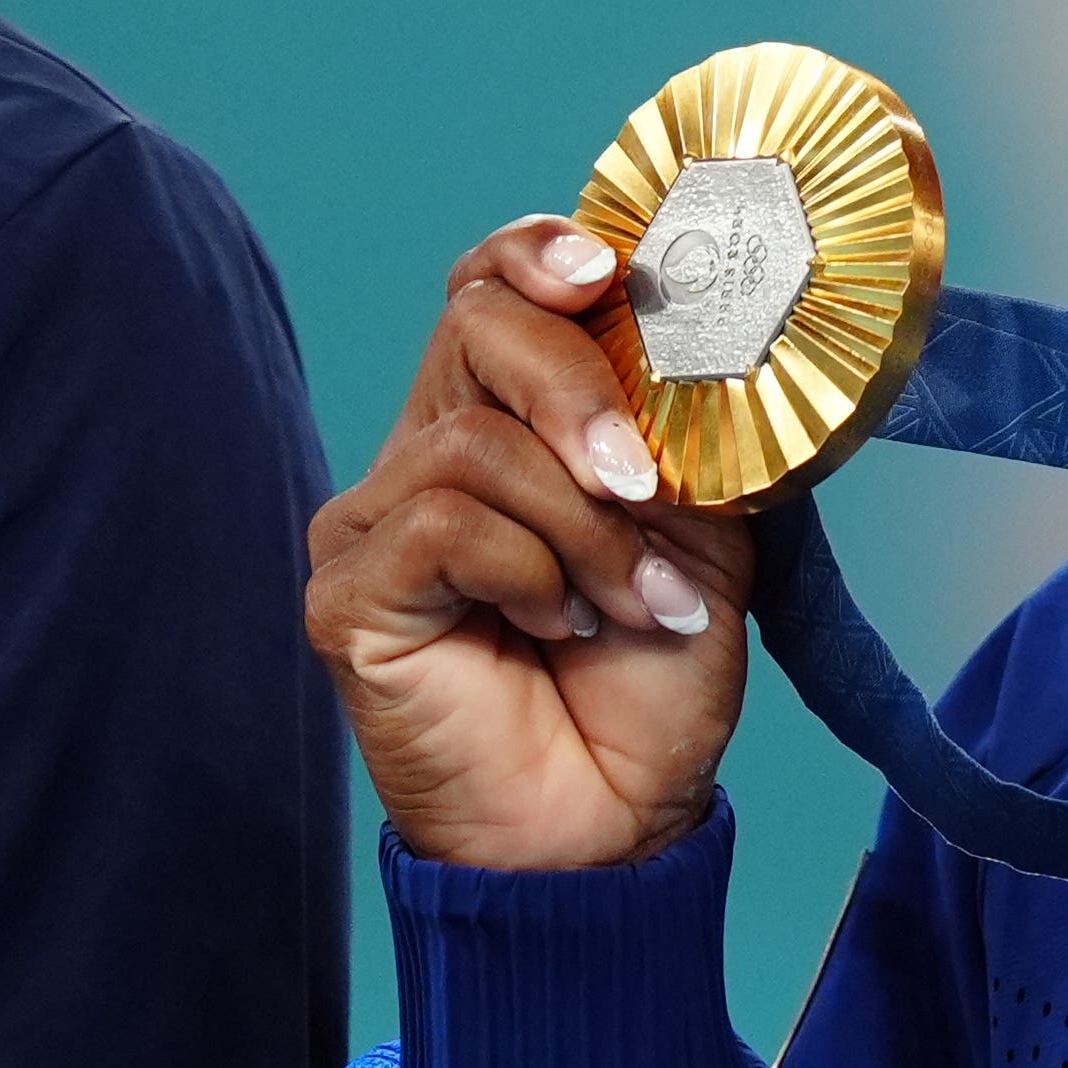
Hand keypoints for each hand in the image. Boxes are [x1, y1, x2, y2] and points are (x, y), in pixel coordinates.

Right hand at [307, 216, 751, 869]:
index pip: (491, 288)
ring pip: (475, 443)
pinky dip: (531, 571)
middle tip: (647, 481)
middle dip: (582, 391)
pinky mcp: (349, 595)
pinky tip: (558, 626)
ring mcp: (375, 523)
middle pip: (478, 327)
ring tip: (633, 600)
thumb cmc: (655, 669)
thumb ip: (692, 425)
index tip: (600, 266)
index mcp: (513, 419)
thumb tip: (718, 330)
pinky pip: (441, 525)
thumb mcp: (707, 522)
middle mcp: (428, 452)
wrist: (622, 813)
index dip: (536, 254)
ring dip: (586, 526)